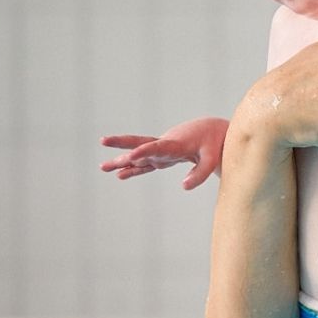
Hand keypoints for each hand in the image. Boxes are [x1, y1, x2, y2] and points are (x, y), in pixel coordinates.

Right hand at [100, 117, 228, 188]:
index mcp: (178, 143)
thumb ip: (200, 173)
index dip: (145, 151)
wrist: (212, 131)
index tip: (131, 156)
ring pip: (139, 155)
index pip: (159, 147)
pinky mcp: (163, 157)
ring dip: (122, 160)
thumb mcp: (212, 158)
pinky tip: (120, 175)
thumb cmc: (214, 143)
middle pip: (141, 143)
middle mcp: (165, 145)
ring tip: (103, 167)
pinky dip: (134, 169)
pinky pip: (146, 164)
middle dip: (122, 143)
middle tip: (103, 140)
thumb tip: (183, 187)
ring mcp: (162, 151)